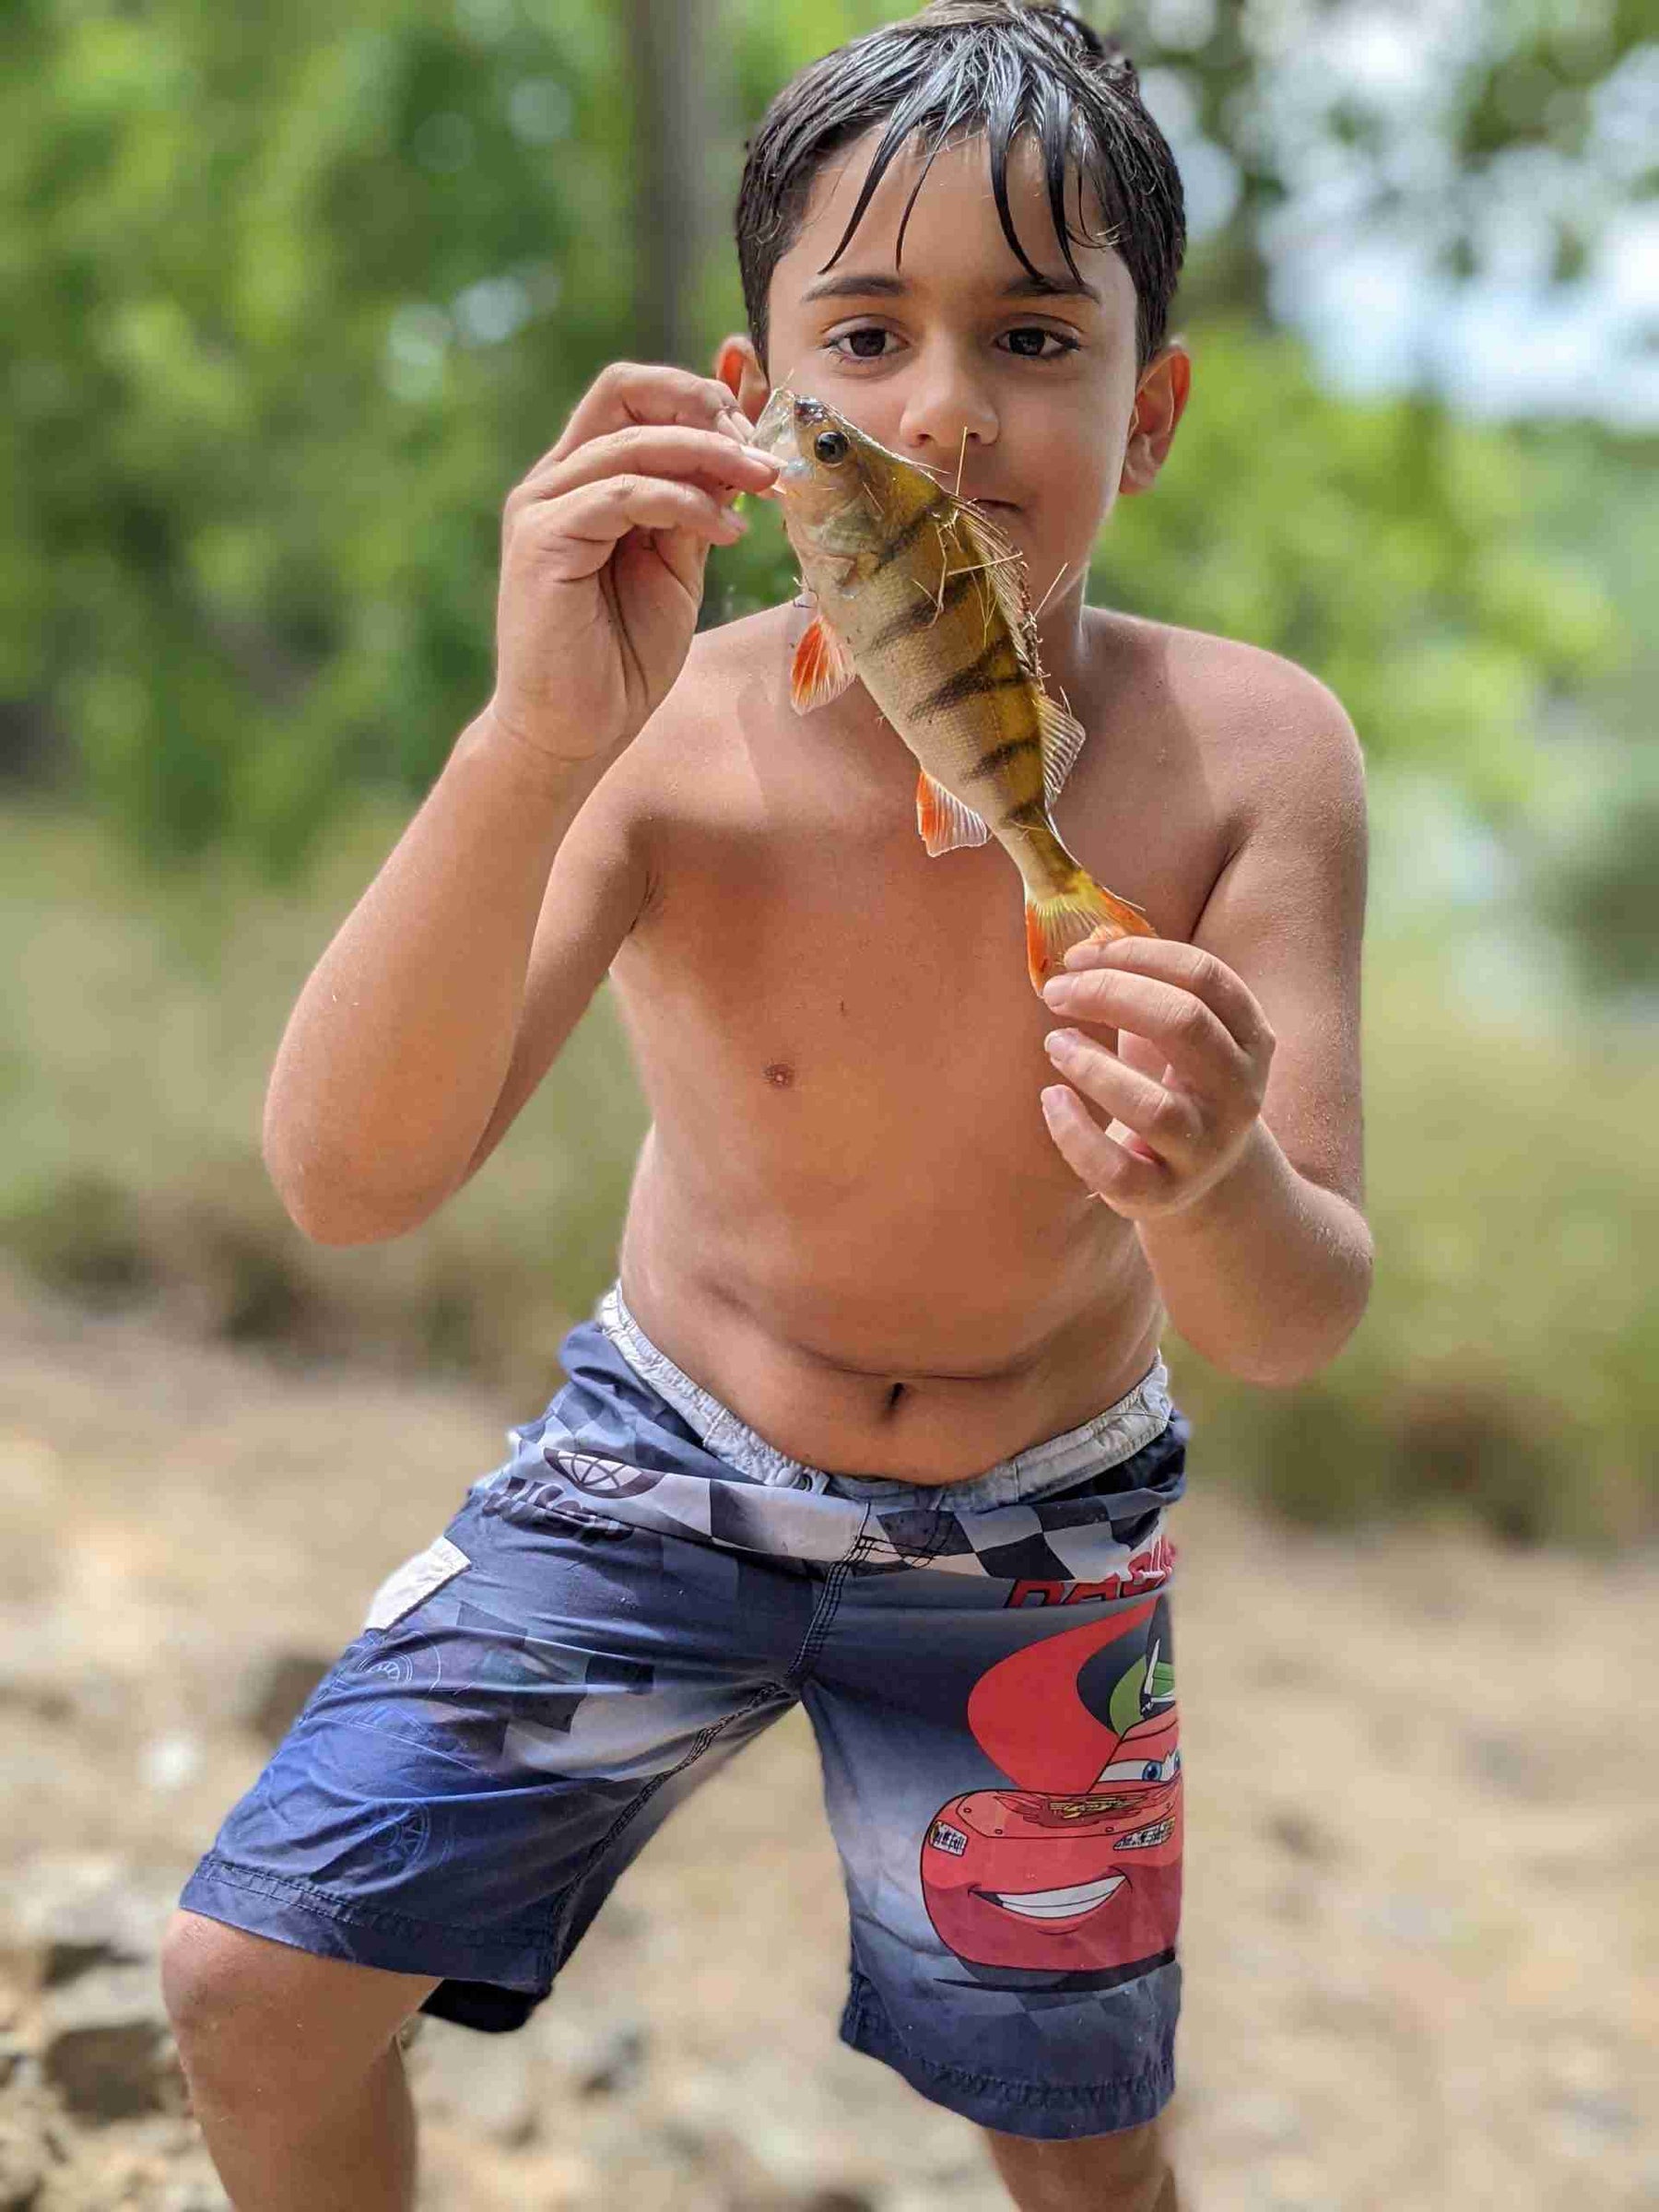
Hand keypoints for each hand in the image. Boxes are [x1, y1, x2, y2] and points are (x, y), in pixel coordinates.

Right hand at [487, 362, 779, 765]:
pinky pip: (623, 492)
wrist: (574, 733)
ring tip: (762, 486)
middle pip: (623, 390)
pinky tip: (726, 532)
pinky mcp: (543, 540)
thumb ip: (696, 508)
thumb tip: (738, 450)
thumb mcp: (675, 569)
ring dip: (710, 456)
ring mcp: (543, 507)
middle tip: (760, 451)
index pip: (634, 398)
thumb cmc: (621, 660)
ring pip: (632, 441)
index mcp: (583, 481)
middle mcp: (555, 482)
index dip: (699, 396)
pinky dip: (684, 501)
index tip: (758, 437)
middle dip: (702, 404)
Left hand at [1038, 936, 1275, 1219]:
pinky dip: (1074, 1132)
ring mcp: (1204, 1148)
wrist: (1204, 1177)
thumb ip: (1140, 981)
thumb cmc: (1178, 1082)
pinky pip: (1115, 1167)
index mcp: (1250, 1037)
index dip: (1138, 954)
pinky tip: (1051, 1099)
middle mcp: (1238, 1092)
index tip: (1081, 955)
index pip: (1203, 976)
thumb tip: (1091, 936)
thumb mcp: (1172, 1030)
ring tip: (1055, 1043)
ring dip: (1092, 1065)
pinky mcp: (1163, 1193)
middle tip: (1057, 993)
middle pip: (1184, 1025)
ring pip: (1152, 1106)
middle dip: (1111, 995)